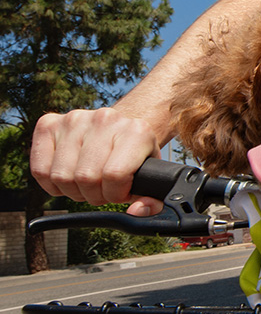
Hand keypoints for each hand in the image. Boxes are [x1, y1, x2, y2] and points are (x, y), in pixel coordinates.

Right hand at [30, 107, 164, 215]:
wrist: (119, 129)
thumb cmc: (133, 156)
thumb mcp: (150, 176)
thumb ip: (151, 200)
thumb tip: (137, 211)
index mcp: (136, 130)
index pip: (114, 175)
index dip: (115, 194)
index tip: (120, 191)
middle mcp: (105, 119)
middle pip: (86, 178)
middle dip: (94, 194)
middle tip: (103, 187)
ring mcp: (75, 119)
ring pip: (61, 176)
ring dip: (73, 190)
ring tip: (88, 181)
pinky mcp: (49, 123)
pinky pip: (39, 170)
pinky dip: (52, 184)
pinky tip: (69, 176)